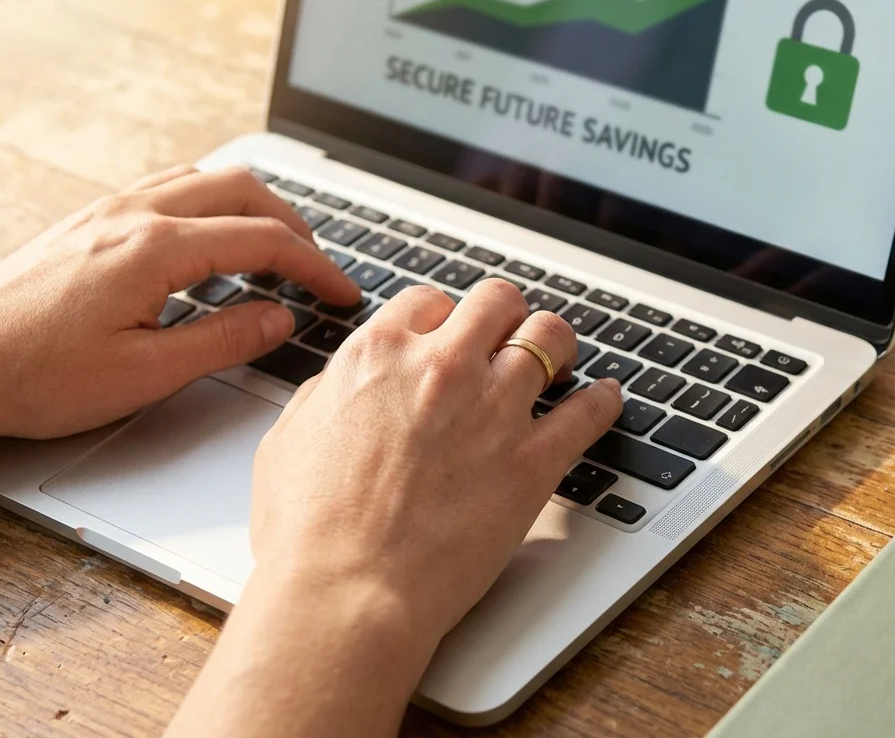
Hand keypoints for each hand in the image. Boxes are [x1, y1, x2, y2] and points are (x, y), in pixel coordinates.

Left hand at [0, 166, 359, 449]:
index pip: (265, 240)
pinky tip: (213, 240)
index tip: (343, 293)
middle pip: (243, 188)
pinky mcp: (88, 222)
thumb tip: (280, 318)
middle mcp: (132, 214)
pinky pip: (169, 188)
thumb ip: (224, 339)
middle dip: (295, 223)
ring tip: (278, 249)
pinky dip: (212, 204)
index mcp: (154, 249)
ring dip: (253, 206)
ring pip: (205, 178)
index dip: (317, 266)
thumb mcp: (146, 373)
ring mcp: (107, 211)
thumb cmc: (35, 377)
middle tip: (320, 268)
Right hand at [168, 280, 623, 736]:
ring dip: (556, 345)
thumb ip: (325, 397)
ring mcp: (494, 410)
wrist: (346, 593)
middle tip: (510, 335)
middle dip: (505, 315)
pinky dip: (602, 399)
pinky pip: (589, 410)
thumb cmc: (308, 533)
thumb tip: (342, 385)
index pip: (429, 301)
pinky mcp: (534, 460)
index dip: (443, 318)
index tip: (452, 335)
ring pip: (549, 338)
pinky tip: (605, 397)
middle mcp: (442, 368)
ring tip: (560, 360)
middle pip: (496, 302)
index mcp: (378, 355)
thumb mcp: (289, 441)